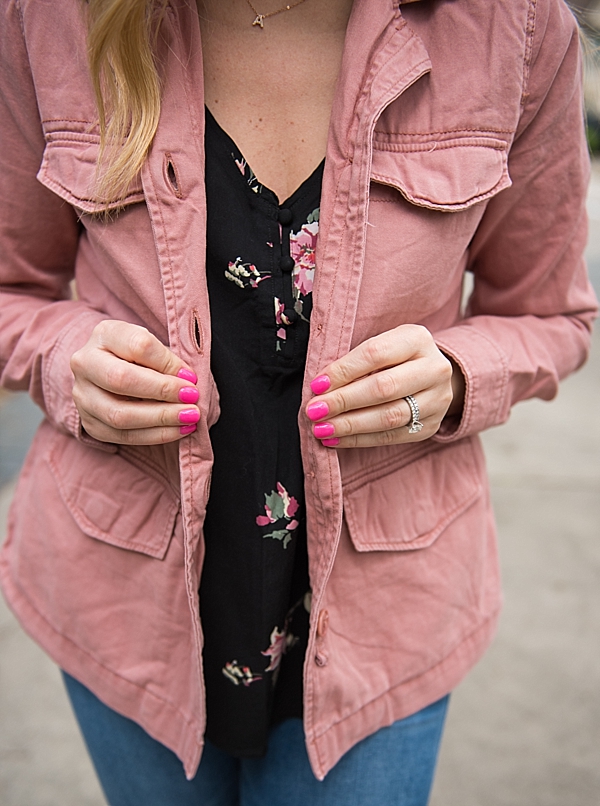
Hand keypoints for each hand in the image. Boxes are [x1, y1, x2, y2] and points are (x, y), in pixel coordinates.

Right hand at [71, 320, 199, 444]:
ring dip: (161, 418)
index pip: (137, 345)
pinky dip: (155, 435)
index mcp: (105, 334)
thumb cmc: (142, 358)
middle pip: (121, 379)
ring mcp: (82, 395)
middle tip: (192, 397)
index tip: (191, 377)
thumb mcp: (154, 347)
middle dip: (162, 391)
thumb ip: (168, 360)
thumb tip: (187, 381)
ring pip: (119, 414)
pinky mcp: (89, 423)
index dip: (167, 363)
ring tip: (190, 417)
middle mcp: (84, 363)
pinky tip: (179, 430)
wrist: (110, 373)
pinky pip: (123, 436)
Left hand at [305, 325, 464, 447]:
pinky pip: (392, 436)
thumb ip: (355, 362)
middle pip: (384, 388)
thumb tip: (320, 387)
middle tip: (314, 411)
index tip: (316, 385)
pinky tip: (336, 439)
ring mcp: (437, 399)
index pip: (375, 354)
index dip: (343, 371)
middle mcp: (434, 368)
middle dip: (344, 401)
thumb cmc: (394, 358)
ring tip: (322, 428)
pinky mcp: (431, 425)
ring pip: (389, 416)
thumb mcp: (381, 346)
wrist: (432, 376)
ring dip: (350, 425)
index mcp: (417, 339)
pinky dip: (360, 439)